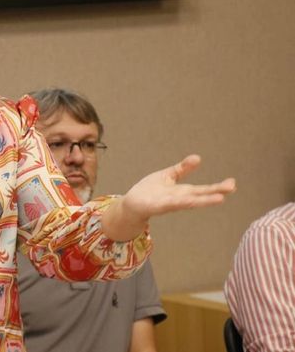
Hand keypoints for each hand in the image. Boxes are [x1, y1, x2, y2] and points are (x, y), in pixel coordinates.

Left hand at [103, 155, 235, 240]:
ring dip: (203, 200)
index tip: (233, 183)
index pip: (203, 189)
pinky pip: (170, 204)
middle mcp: (179, 199)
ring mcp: (169, 203)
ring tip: (219, 198)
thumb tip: (198, 158)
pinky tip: (189, 200)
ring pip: (188, 202)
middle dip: (215, 192)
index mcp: (182, 191)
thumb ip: (182, 169)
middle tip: (232, 188)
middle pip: (199, 195)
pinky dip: (179, 202)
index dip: (218, 187)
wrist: (131, 204)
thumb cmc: (150, 191)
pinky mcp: (157, 206)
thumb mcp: (168, 176)